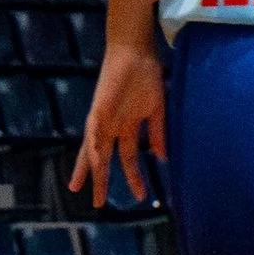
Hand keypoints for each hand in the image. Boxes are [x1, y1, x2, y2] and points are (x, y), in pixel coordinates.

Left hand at [72, 40, 166, 207]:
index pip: (126, 157)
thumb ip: (158, 133)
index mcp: (126, 126)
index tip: (139, 197)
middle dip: (100, 180)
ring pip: (94, 147)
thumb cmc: (145, 76)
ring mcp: (104, 116)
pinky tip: (95, 157)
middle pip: (103, 157)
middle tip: (97, 203)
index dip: (131, 176)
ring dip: (93, 167)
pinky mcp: (100, 106)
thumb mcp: (156, 110)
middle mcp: (112, 124)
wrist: (137, 51)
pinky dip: (94, 142)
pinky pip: (94, 127)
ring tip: (91, 188)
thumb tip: (162, 158)